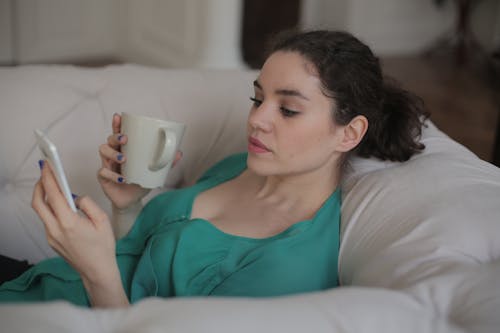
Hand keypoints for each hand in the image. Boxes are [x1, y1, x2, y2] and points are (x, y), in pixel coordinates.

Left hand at [32, 161, 127, 306]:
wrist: (97, 271)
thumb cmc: (103, 248)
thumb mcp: (102, 221)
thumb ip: (88, 204)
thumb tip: (76, 197)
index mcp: (69, 223)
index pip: (54, 194)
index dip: (49, 177)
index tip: (47, 165)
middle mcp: (56, 229)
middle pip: (38, 202)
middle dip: (39, 184)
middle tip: (45, 172)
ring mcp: (51, 236)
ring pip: (41, 211)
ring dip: (43, 196)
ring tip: (52, 185)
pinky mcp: (52, 241)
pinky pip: (47, 220)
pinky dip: (50, 208)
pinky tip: (60, 204)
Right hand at [97, 113, 182, 209]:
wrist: (132, 200)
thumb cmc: (141, 181)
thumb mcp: (154, 172)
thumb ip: (166, 163)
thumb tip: (179, 153)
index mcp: (124, 149)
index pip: (118, 133)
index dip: (116, 124)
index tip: (118, 116)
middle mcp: (113, 154)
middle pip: (109, 140)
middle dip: (115, 136)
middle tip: (126, 139)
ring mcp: (107, 165)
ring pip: (103, 151)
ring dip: (113, 153)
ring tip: (124, 159)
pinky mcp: (103, 178)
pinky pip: (103, 172)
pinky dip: (112, 175)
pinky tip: (122, 178)